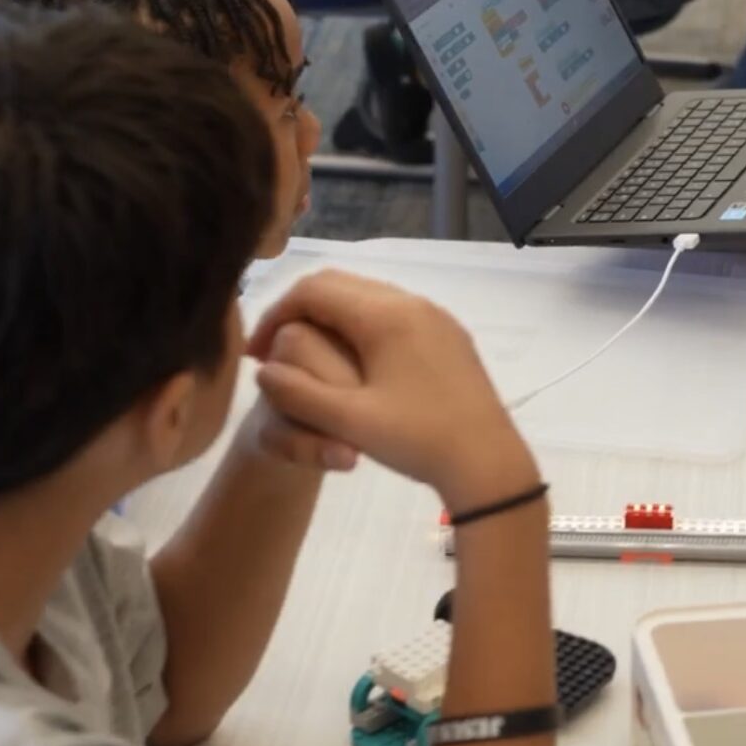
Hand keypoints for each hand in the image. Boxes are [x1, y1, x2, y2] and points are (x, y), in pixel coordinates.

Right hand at [252, 270, 536, 509]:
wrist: (489, 462)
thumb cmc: (417, 440)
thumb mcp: (350, 422)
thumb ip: (299, 394)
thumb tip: (262, 371)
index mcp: (386, 315)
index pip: (313, 290)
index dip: (275, 315)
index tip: (256, 354)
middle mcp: (412, 302)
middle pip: (339, 284)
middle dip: (298, 310)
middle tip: (272, 351)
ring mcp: (435, 316)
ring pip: (367, 296)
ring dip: (329, 318)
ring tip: (305, 358)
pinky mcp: (448, 334)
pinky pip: (393, 312)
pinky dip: (360, 326)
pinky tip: (350, 362)